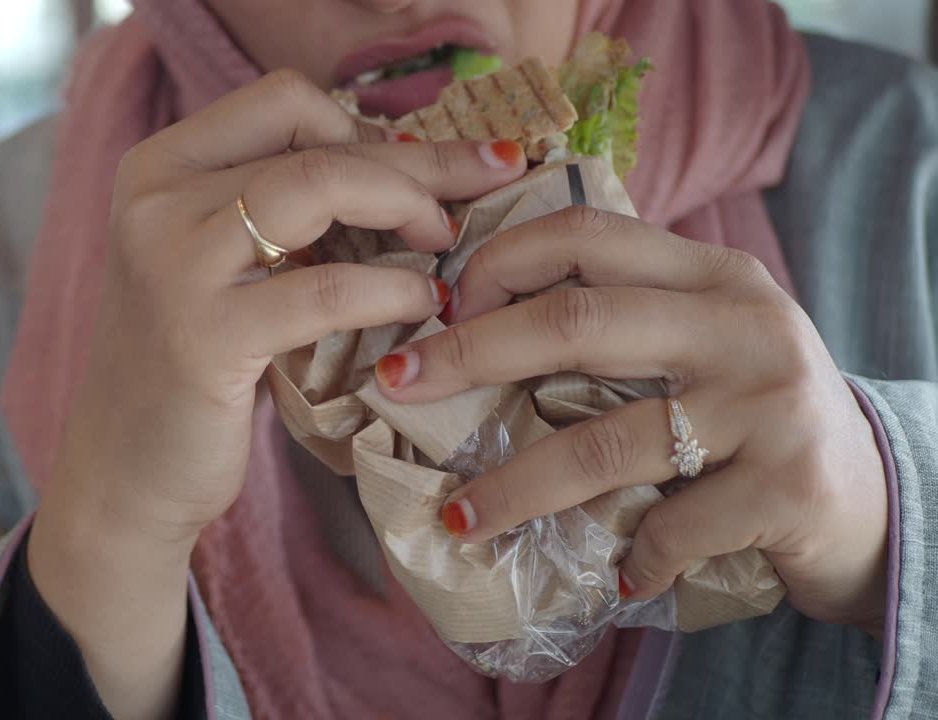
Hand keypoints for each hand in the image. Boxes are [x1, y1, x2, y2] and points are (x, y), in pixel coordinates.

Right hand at [28, 70, 527, 718]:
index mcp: (159, 168)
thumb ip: (277, 210)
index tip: (428, 162)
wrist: (126, 471)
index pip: (283, 100)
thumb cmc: (191, 364)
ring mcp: (173, 264)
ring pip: (318, 188)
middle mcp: (156, 199)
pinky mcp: (205, 336)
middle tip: (490, 178)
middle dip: (418, 160)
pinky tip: (423, 303)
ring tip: (447, 242)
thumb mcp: (218, 264)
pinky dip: (390, 288)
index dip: (369, 124)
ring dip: (407, 205)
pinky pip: (325, 289)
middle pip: (314, 143)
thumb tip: (404, 166)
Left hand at [372, 206, 887, 630]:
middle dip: (471, 352)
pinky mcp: (786, 486)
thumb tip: (471, 322)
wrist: (872, 494)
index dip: (497, 262)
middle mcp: (742, 324)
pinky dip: (631, 557)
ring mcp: (768, 403)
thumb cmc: (754, 411)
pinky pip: (672, 527)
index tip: (437, 308)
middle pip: (578, 321)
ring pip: (607, 440)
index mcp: (709, 274)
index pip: (586, 232)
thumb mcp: (701, 338)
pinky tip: (617, 574)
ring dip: (518, 486)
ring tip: (462, 517)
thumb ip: (620, 318)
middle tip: (397, 383)